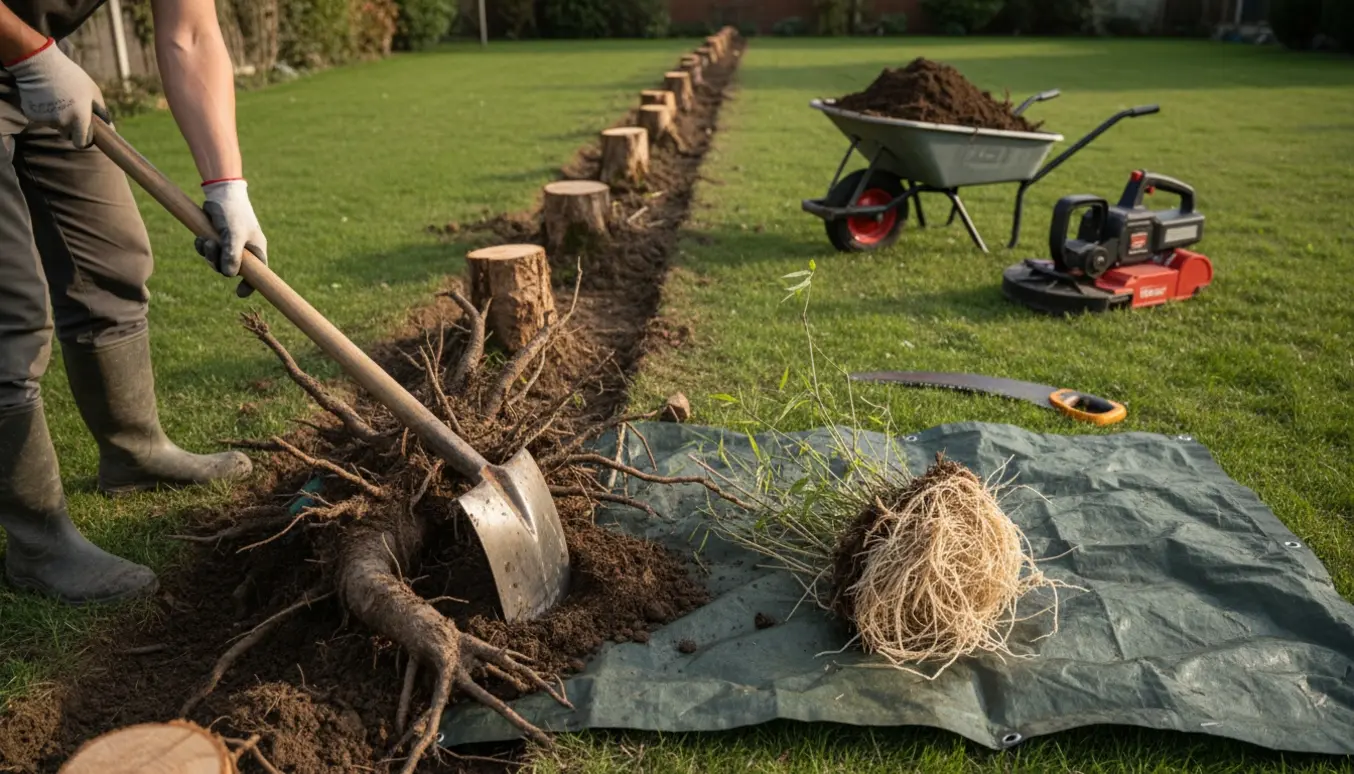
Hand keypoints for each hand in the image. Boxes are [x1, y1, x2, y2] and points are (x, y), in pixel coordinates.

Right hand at [4, 37, 106, 147]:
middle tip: (70, 110)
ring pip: (54, 126)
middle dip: (70, 128)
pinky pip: (41, 118)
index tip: (84, 134)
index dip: (84, 140)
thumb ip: (101, 112)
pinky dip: (43, 111)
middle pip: (67, 135)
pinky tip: (44, 97)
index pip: (81, 143)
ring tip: (57, 98)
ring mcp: (46, 119)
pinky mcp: (32, 115)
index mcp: (80, 118)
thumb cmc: (71, 76)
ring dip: (57, 118)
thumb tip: (111, 128)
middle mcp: (63, 122)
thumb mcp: (93, 91)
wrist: (40, 64)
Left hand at [194, 179, 267, 297]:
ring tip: (205, 240)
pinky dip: (202, 247)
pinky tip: (200, 237)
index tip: (239, 294)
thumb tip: (228, 275)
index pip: (258, 274)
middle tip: (212, 248)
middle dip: (218, 263)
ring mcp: (231, 244)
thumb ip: (232, 255)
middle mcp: (245, 250)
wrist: (221, 191)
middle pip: (232, 269)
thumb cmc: (233, 211)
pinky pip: (209, 251)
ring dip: (208, 254)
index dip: (251, 285)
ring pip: (218, 261)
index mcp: (256, 250)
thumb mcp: (234, 233)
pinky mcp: (218, 238)